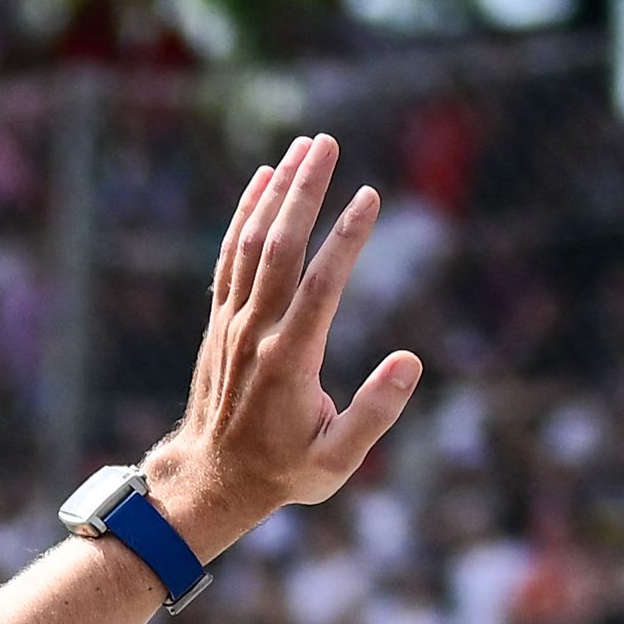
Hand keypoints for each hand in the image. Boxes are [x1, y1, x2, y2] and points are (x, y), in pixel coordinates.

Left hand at [141, 133, 424, 559]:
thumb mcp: (339, 462)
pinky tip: (264, 179)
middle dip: (305, 192)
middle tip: (328, 144)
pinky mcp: (222, 319)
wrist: (213, 480)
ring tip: (305, 147)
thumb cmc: (285, 473)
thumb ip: (376, 414)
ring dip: (278, 191)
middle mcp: (256, 333)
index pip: (322, 287)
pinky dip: (246, 213)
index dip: (347, 239)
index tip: (370, 197)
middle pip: (280, 248)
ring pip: (253, 243)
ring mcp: (233, 323)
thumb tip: (411, 363)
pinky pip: (231, 254)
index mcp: (289, 363)